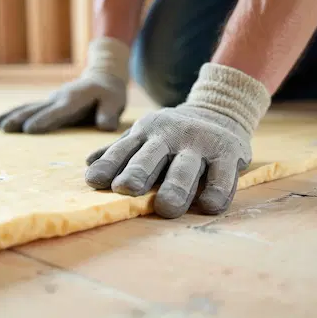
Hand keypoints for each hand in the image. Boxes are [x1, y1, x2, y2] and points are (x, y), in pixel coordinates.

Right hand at [0, 37, 129, 133]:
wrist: (102, 76)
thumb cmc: (110, 93)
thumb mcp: (115, 101)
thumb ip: (109, 113)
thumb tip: (105, 127)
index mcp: (75, 100)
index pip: (58, 112)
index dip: (44, 120)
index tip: (29, 129)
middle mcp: (58, 98)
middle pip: (37, 109)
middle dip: (20, 118)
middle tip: (5, 129)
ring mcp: (50, 100)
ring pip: (27, 107)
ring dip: (10, 115)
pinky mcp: (46, 103)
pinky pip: (26, 108)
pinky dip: (10, 114)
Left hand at [84, 105, 251, 217]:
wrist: (221, 109)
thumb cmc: (174, 134)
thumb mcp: (146, 135)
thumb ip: (120, 150)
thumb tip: (89, 163)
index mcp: (147, 132)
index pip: (123, 150)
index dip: (109, 165)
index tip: (94, 181)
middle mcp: (171, 135)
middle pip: (151, 156)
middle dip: (138, 172)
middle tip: (125, 189)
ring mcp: (200, 143)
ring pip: (186, 167)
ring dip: (176, 186)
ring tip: (166, 208)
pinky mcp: (227, 152)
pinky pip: (222, 175)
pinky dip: (216, 191)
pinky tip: (208, 206)